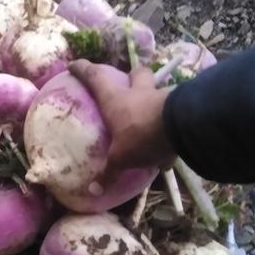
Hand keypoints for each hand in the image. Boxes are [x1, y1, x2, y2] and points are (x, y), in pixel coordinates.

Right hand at [67, 59, 175, 186]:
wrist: (181, 128)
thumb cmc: (141, 135)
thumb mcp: (121, 157)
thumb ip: (109, 172)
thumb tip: (93, 190)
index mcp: (116, 100)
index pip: (95, 78)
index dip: (83, 70)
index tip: (74, 64)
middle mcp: (138, 94)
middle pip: (136, 74)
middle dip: (132, 76)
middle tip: (129, 85)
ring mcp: (161, 98)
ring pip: (157, 92)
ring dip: (154, 100)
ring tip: (151, 119)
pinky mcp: (180, 109)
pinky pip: (173, 117)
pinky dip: (170, 130)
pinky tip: (169, 148)